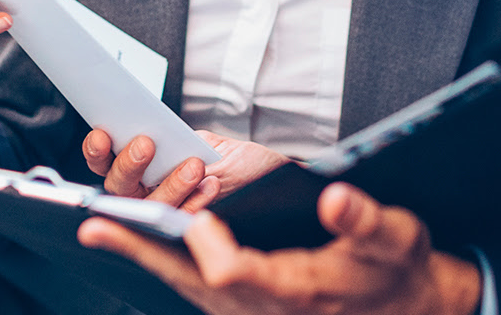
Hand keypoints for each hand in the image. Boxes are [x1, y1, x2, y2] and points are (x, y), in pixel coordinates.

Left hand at [78, 183, 482, 314]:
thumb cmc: (394, 269)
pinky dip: (165, 262)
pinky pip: (196, 287)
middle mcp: (265, 309)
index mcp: (297, 288)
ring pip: (186, 286)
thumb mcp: (395, 238)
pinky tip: (142, 240)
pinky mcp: (246, 308)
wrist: (404, 308)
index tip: (196, 220)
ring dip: (145, 255)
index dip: (209, 248)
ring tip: (100, 227)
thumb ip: (364, 218)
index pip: (234, 275)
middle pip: (191, 282)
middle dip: (143, 252)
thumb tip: (333, 197)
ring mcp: (252, 313)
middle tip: (96, 226)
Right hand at [85, 130, 288, 209]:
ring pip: (150, 207)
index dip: (97, 150)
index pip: (107, 159)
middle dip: (128, 165)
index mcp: (147, 165)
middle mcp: (151, 191)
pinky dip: (194, 204)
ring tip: (192, 165)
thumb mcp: (211, 142)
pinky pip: (181, 223)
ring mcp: (170, 213)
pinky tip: (210, 185)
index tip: (104, 135)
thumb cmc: (245, 164)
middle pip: (119, 186)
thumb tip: (151, 130)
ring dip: (168, 185)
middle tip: (145, 145)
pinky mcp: (192, 232)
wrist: (279, 183)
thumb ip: (179, 141)